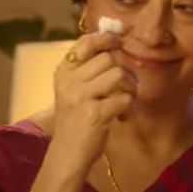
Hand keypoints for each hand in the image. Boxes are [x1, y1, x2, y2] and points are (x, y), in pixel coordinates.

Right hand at [51, 32, 135, 170]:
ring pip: (118, 75)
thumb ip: (89, 69)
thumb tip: (115, 44)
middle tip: (126, 85)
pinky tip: (121, 115)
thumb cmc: (75, 120)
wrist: (67, 153)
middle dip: (124, 70)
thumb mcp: (74, 90)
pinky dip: (128, 107)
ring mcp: (81, 97)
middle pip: (108, 59)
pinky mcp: (95, 114)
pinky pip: (124, 98)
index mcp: (64, 72)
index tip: (118, 42)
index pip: (85, 43)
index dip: (106, 39)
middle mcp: (69, 81)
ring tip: (124, 100)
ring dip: (129, 87)